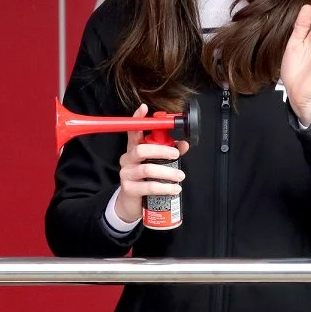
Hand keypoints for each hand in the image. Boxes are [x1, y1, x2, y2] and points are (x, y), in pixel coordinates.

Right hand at [115, 103, 188, 222]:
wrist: (132, 203)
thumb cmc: (145, 179)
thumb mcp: (156, 163)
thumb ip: (169, 152)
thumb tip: (184, 144)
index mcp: (134, 149)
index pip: (133, 130)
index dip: (138, 119)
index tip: (144, 108)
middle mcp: (128, 159)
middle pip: (142, 149)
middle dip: (162, 151)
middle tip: (176, 155)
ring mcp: (126, 173)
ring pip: (147, 169)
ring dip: (167, 173)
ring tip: (180, 176)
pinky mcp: (129, 189)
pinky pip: (149, 186)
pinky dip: (165, 187)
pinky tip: (174, 188)